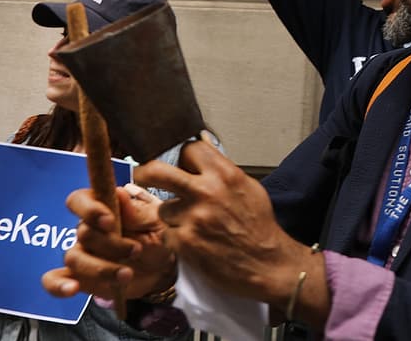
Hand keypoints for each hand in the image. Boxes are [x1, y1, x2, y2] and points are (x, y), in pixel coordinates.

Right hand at [41, 184, 175, 299]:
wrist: (164, 269)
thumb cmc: (160, 237)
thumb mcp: (157, 222)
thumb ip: (138, 212)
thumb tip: (120, 193)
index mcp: (105, 208)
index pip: (80, 200)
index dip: (89, 209)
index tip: (109, 220)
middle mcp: (88, 229)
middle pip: (82, 233)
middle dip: (110, 244)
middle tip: (136, 250)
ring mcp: (82, 253)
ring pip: (74, 257)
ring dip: (100, 268)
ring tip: (126, 274)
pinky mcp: (79, 276)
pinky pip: (54, 279)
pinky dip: (58, 285)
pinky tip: (72, 289)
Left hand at [136, 139, 308, 304]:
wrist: (266, 262)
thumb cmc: (259, 226)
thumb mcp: (249, 187)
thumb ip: (223, 170)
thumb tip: (203, 150)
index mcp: (225, 174)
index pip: (189, 149)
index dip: (183, 157)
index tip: (179, 164)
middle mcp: (206, 192)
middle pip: (156, 170)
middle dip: (145, 172)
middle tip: (143, 176)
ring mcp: (193, 217)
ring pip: (162, 209)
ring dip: (173, 217)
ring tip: (194, 225)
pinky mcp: (184, 242)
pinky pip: (167, 234)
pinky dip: (177, 239)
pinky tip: (196, 241)